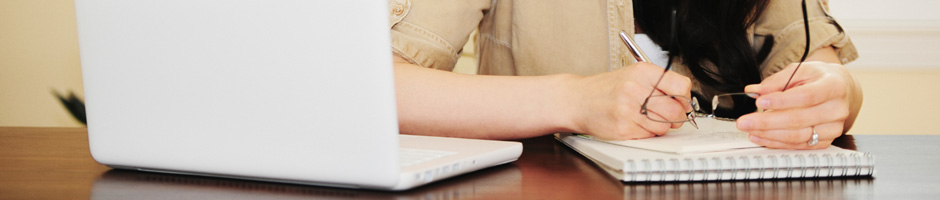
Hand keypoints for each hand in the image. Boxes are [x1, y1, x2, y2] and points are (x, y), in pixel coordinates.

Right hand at [567, 62, 691, 139]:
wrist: (578, 100)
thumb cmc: (606, 89)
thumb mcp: (633, 75)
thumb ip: (660, 85)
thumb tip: (686, 102)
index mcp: (642, 72)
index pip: (681, 86)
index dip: (685, 98)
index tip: (683, 102)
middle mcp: (636, 88)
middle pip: (675, 110)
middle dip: (676, 117)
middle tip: (668, 115)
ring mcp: (628, 109)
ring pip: (664, 126)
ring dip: (660, 126)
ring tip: (646, 118)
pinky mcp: (623, 128)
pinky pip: (649, 135)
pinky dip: (646, 133)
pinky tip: (634, 123)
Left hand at [737, 61, 853, 148]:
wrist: (839, 89)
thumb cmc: (818, 78)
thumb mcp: (800, 70)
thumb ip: (777, 80)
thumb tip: (755, 91)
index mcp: (834, 86)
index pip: (806, 96)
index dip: (782, 101)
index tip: (760, 102)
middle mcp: (837, 109)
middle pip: (798, 119)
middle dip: (767, 122)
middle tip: (744, 121)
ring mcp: (833, 128)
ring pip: (797, 136)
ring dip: (769, 134)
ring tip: (749, 129)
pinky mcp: (825, 141)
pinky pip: (798, 145)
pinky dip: (776, 142)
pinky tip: (759, 136)